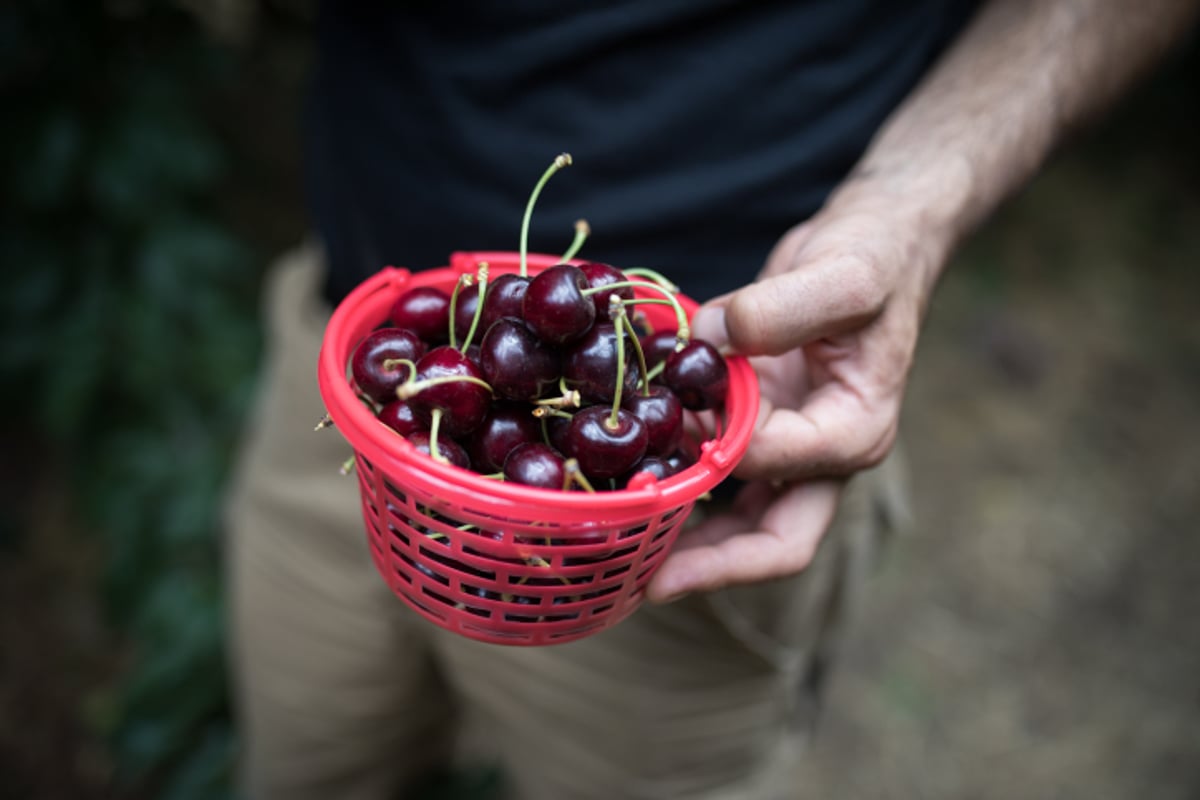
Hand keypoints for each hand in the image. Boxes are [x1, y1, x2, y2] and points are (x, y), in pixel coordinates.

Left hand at [647, 197, 946, 602]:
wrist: (876, 243)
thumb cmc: (874, 257)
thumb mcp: (844, 273)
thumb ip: (786, 306)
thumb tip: (711, 338)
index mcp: (854, 430)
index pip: (776, 463)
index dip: (716, 455)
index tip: (665, 431)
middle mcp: (826, 454)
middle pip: (775, 540)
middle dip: (712, 566)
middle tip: (647, 585)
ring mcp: (793, 446)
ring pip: (743, 522)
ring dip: (692, 542)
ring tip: (629, 552)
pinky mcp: (764, 426)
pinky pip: (723, 478)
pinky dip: (685, 485)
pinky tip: (638, 485)